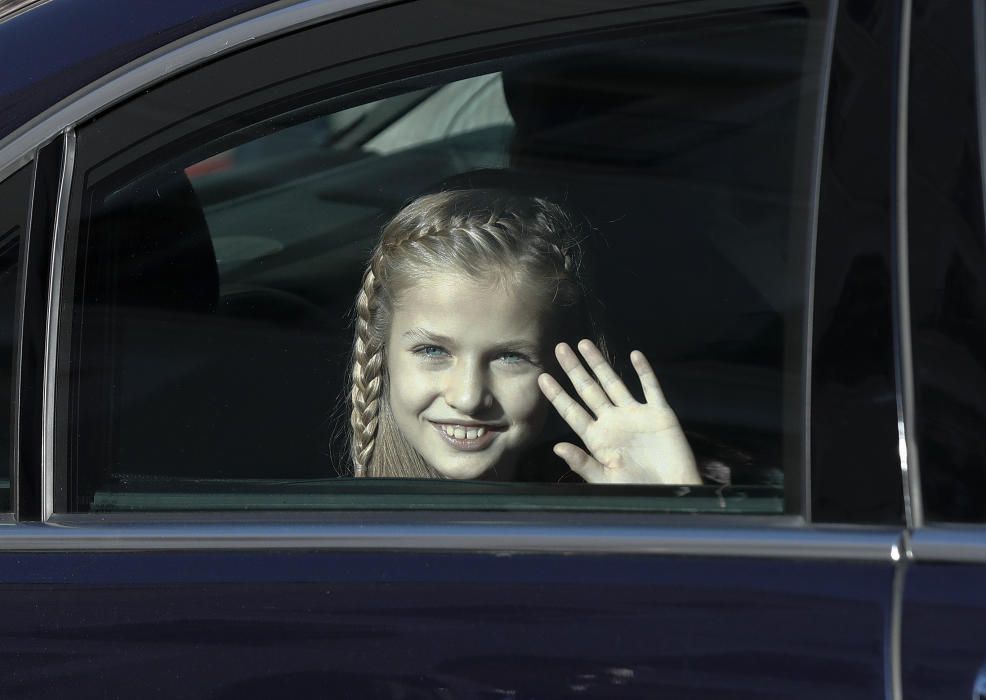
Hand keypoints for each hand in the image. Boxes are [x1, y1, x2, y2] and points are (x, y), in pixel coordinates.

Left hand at [537, 340, 700, 484]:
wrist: (672, 493)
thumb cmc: (637, 492)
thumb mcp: (606, 480)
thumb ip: (582, 463)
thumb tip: (556, 447)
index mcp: (597, 438)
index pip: (572, 411)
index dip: (557, 395)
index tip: (542, 378)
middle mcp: (613, 422)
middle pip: (589, 390)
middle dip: (574, 369)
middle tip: (559, 348)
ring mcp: (635, 415)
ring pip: (614, 383)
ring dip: (600, 364)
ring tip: (583, 344)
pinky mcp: (659, 413)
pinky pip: (650, 387)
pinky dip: (644, 371)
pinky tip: (635, 355)